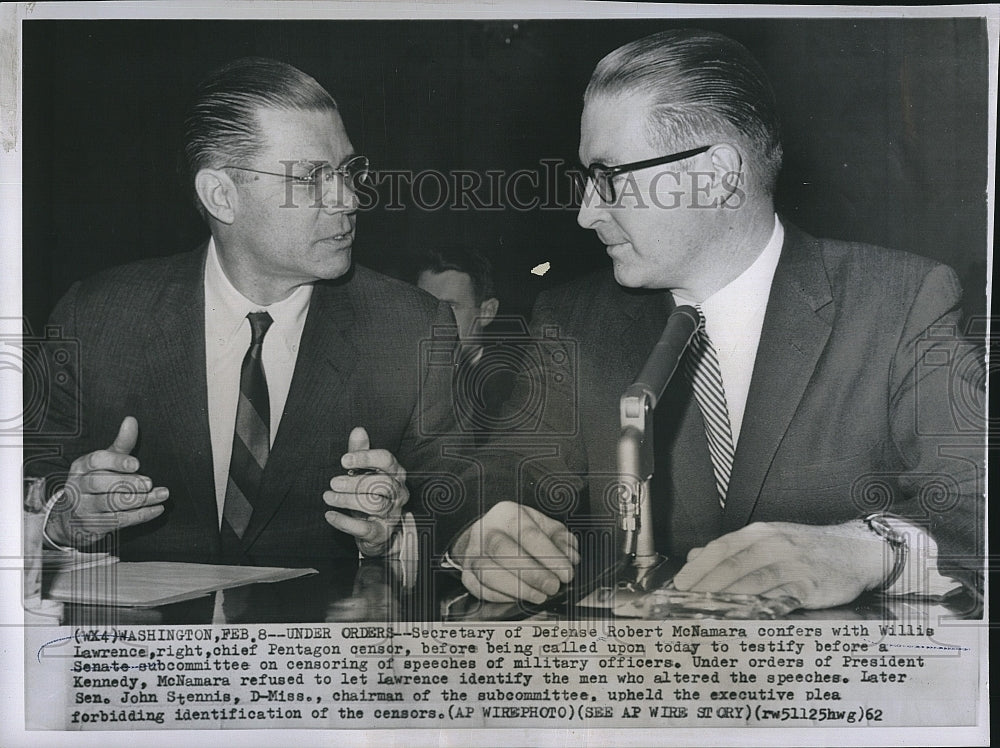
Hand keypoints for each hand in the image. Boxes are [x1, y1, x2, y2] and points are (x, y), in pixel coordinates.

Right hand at [47, 416, 168, 547]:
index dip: (116, 461)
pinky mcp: (92, 525)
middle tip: (149, 483)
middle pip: (99, 483)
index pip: (95, 460)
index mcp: (81, 466)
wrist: (72, 516)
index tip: (137, 464)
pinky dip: (140, 515)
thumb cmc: (96, 481)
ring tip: (161, 494)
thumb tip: (131, 420)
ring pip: (110, 504)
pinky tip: (157, 509)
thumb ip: (121, 444)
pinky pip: (118, 521)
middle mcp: (78, 486)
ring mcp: (82, 508)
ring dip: (139, 500)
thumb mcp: (106, 461)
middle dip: (127, 483)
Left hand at [323, 427, 407, 556]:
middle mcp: (398, 492)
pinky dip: (345, 522)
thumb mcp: (366, 471)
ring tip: (328, 497)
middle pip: (382, 483)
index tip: (344, 460)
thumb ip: (361, 452)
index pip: (387, 460)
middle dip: (355, 482)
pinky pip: (365, 527)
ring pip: (375, 504)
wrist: (377, 530)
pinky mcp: (382, 533)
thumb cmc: (371, 494)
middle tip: (333, 483)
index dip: (366, 458)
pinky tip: (330, 515)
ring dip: (348, 500)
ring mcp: (393, 513)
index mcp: (396, 473)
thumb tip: (358, 430)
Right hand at [451, 501, 579, 603]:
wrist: (487, 535)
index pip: (527, 533)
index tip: (566, 572)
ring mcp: (473, 553)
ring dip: (518, 588)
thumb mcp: (542, 526)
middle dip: (532, 573)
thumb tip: (571, 556)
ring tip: (539, 596)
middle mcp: (485, 531)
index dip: (549, 555)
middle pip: (503, 551)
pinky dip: (502, 597)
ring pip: (488, 572)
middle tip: (553, 587)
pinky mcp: (467, 574)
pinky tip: (520, 599)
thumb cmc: (518, 531)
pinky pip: (481, 589)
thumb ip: (560, 539)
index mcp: (506, 513)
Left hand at [672, 521, 886, 608]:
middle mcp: (773, 544)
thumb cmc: (808, 549)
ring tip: (704, 614)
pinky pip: (778, 598)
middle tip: (684, 604)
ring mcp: (792, 564)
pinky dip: (757, 609)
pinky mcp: (809, 585)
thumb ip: (733, 549)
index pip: (719, 549)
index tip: (677, 586)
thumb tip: (696, 556)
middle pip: (730, 566)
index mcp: (759, 532)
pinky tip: (740, 618)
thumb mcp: (769, 539)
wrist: (856, 551)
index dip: (696, 569)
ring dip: (725, 600)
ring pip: (751, 582)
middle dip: (703, 587)